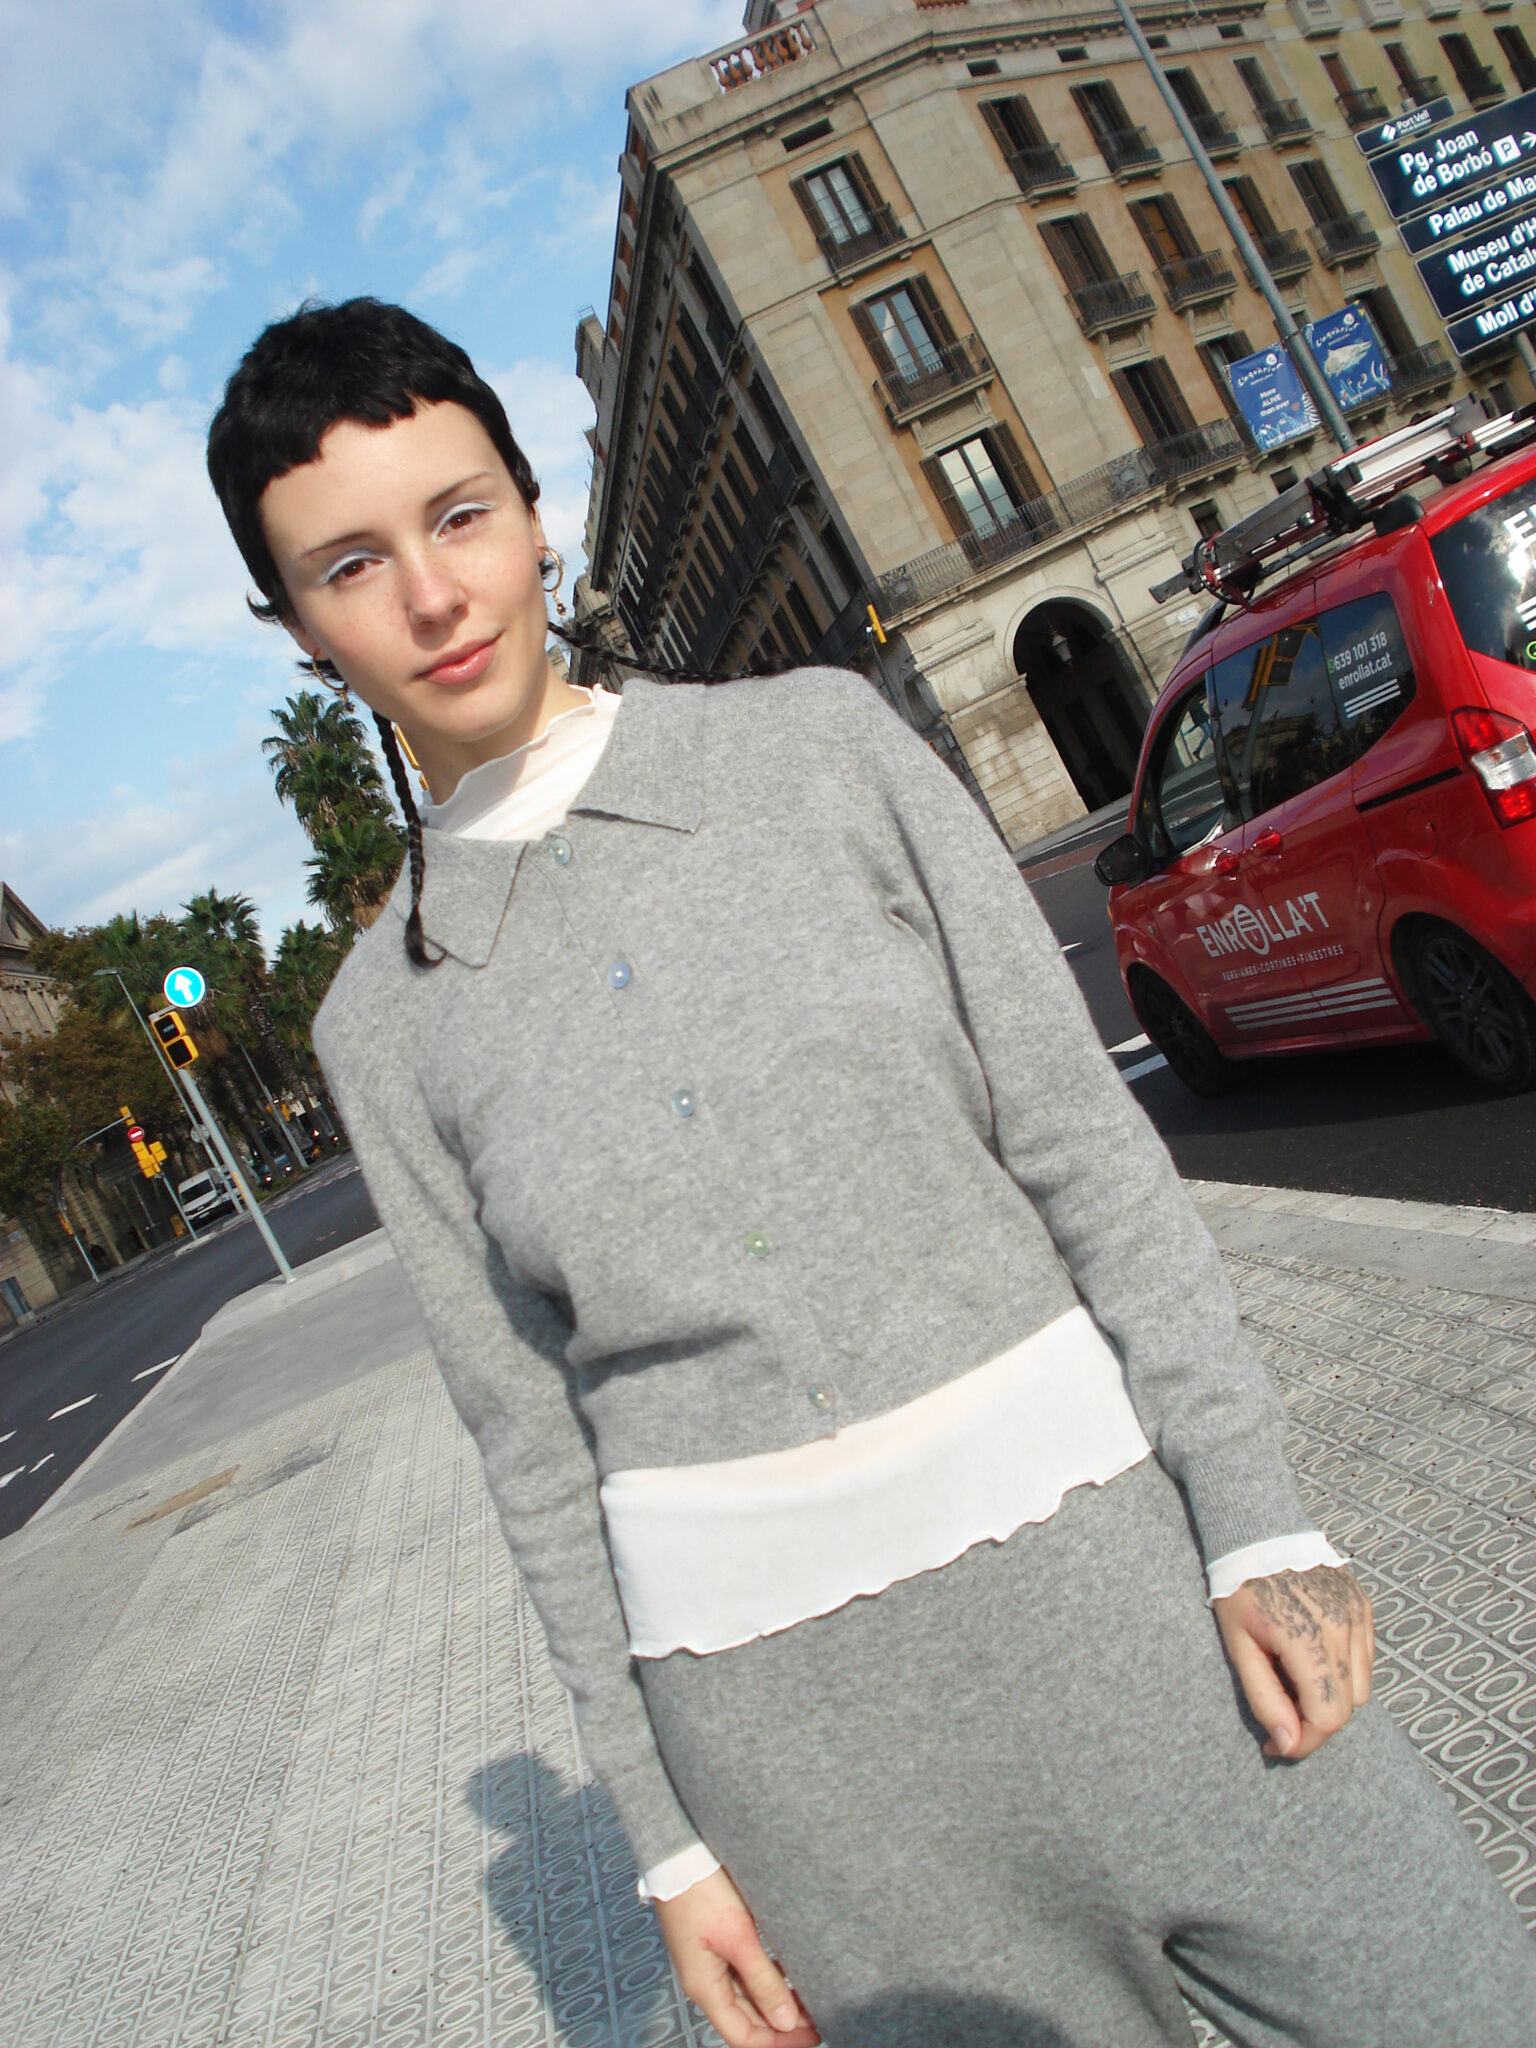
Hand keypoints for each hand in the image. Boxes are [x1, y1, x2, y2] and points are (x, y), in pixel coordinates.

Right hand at [652, 1865, 820, 2046]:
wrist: (679, 1854)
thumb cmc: (702, 1892)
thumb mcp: (739, 1937)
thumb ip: (763, 1981)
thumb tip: (786, 2022)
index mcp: (704, 1988)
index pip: (743, 2038)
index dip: (779, 2044)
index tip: (813, 2036)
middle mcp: (706, 1982)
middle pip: (747, 2021)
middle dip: (783, 2026)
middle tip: (820, 2020)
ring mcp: (710, 1963)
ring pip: (747, 1999)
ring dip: (777, 2003)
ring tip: (811, 2000)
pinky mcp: (716, 1945)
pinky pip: (744, 1975)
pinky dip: (768, 1980)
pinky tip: (789, 1975)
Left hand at [1214, 1564, 1374, 1761]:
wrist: (1258, 1531)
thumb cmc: (1240, 1588)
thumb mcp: (1239, 1646)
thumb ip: (1265, 1698)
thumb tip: (1287, 1744)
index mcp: (1309, 1640)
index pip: (1328, 1718)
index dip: (1304, 1741)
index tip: (1276, 1744)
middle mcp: (1343, 1629)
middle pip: (1348, 1707)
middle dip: (1316, 1721)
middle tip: (1282, 1710)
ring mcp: (1358, 1615)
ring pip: (1363, 1687)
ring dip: (1334, 1696)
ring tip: (1296, 1678)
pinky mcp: (1364, 1606)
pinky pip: (1366, 1657)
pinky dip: (1346, 1670)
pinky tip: (1313, 1655)